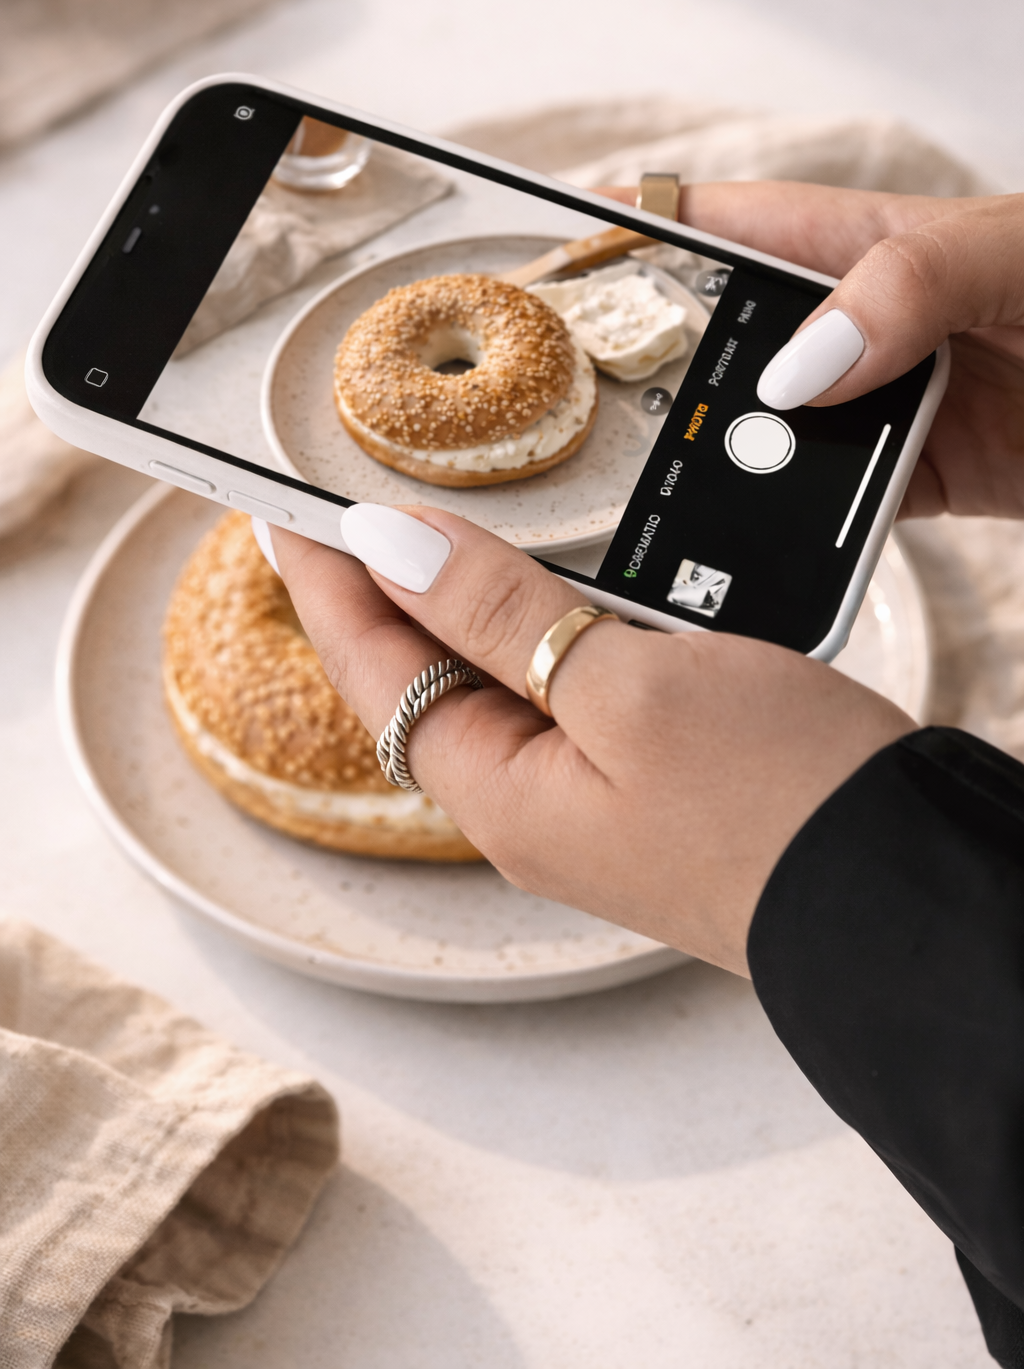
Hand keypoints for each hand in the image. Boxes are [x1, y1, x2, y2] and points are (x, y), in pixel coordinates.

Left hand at [273, 506, 912, 976]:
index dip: (329, 578)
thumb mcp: (628, 689)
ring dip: (462, 604)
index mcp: (501, 792)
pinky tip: (553, 589)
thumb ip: (501, 618)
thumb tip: (392, 549)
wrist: (904, 892)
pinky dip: (542, 627)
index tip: (289, 509)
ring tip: (431, 536)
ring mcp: (589, 801)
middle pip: (423, 679)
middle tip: (353, 512)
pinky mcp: (648, 785)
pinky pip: (563, 693)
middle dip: (383, 590)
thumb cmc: (781, 804)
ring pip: (496, 682)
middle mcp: (531, 805)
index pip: (375, 666)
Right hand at [600, 183, 1023, 518]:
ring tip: (644, 488)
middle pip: (727, 345)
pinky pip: (832, 511)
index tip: (556, 251)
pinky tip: (746, 543)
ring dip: (722, 462)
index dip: (640, 229)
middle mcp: (857, 325)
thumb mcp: (1010, 249)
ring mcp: (879, 405)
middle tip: (574, 398)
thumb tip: (798, 371)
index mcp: (864, 242)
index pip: (728, 226)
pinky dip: (792, 532)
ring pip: (768, 436)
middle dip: (653, 368)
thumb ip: (908, 283)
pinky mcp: (915, 478)